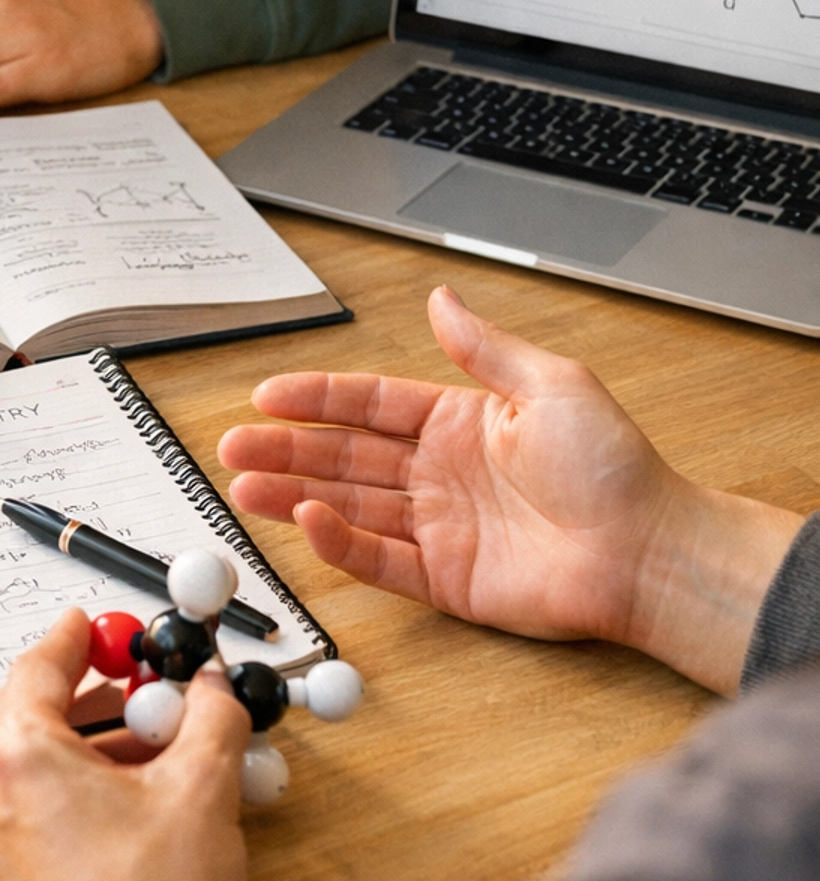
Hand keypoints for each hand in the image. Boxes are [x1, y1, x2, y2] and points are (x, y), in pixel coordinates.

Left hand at [0, 609, 250, 880]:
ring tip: (150, 759)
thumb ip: (212, 719)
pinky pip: (29, 824)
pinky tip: (125, 818)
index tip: (90, 624)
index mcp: (18, 756)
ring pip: (31, 776)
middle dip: (87, 700)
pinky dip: (70, 804)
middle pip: (29, 721)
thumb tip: (215, 690)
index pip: (36, 668)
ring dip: (85, 755)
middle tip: (136, 690)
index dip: (73, 640)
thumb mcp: (202, 789)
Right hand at [219, 285, 802, 695]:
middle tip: (233, 446)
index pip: (371, 405)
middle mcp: (443, 473)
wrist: (647, 550)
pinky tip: (305, 520)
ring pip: (349, 507)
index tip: (268, 395)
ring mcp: (441, 527)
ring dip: (294, 494)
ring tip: (243, 486)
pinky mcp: (447, 580)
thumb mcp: (549, 384)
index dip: (317, 398)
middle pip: (345, 456)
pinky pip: (378, 559)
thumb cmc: (613, 467)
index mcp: (462, 422)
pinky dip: (338, 542)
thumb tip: (439, 300)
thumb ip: (482, 348)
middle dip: (286, 449)